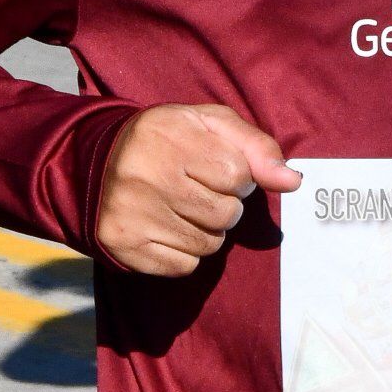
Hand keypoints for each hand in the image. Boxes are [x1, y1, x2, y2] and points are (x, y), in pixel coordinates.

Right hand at [96, 102, 299, 275]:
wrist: (98, 162)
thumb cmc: (169, 140)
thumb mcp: (211, 125)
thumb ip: (256, 147)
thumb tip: (294, 182)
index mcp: (169, 135)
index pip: (238, 176)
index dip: (238, 176)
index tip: (214, 168)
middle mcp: (145, 175)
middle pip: (226, 214)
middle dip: (224, 205)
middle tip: (199, 190)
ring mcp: (131, 214)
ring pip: (209, 244)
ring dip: (207, 230)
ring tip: (183, 208)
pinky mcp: (123, 246)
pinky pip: (184, 266)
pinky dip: (185, 252)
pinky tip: (167, 228)